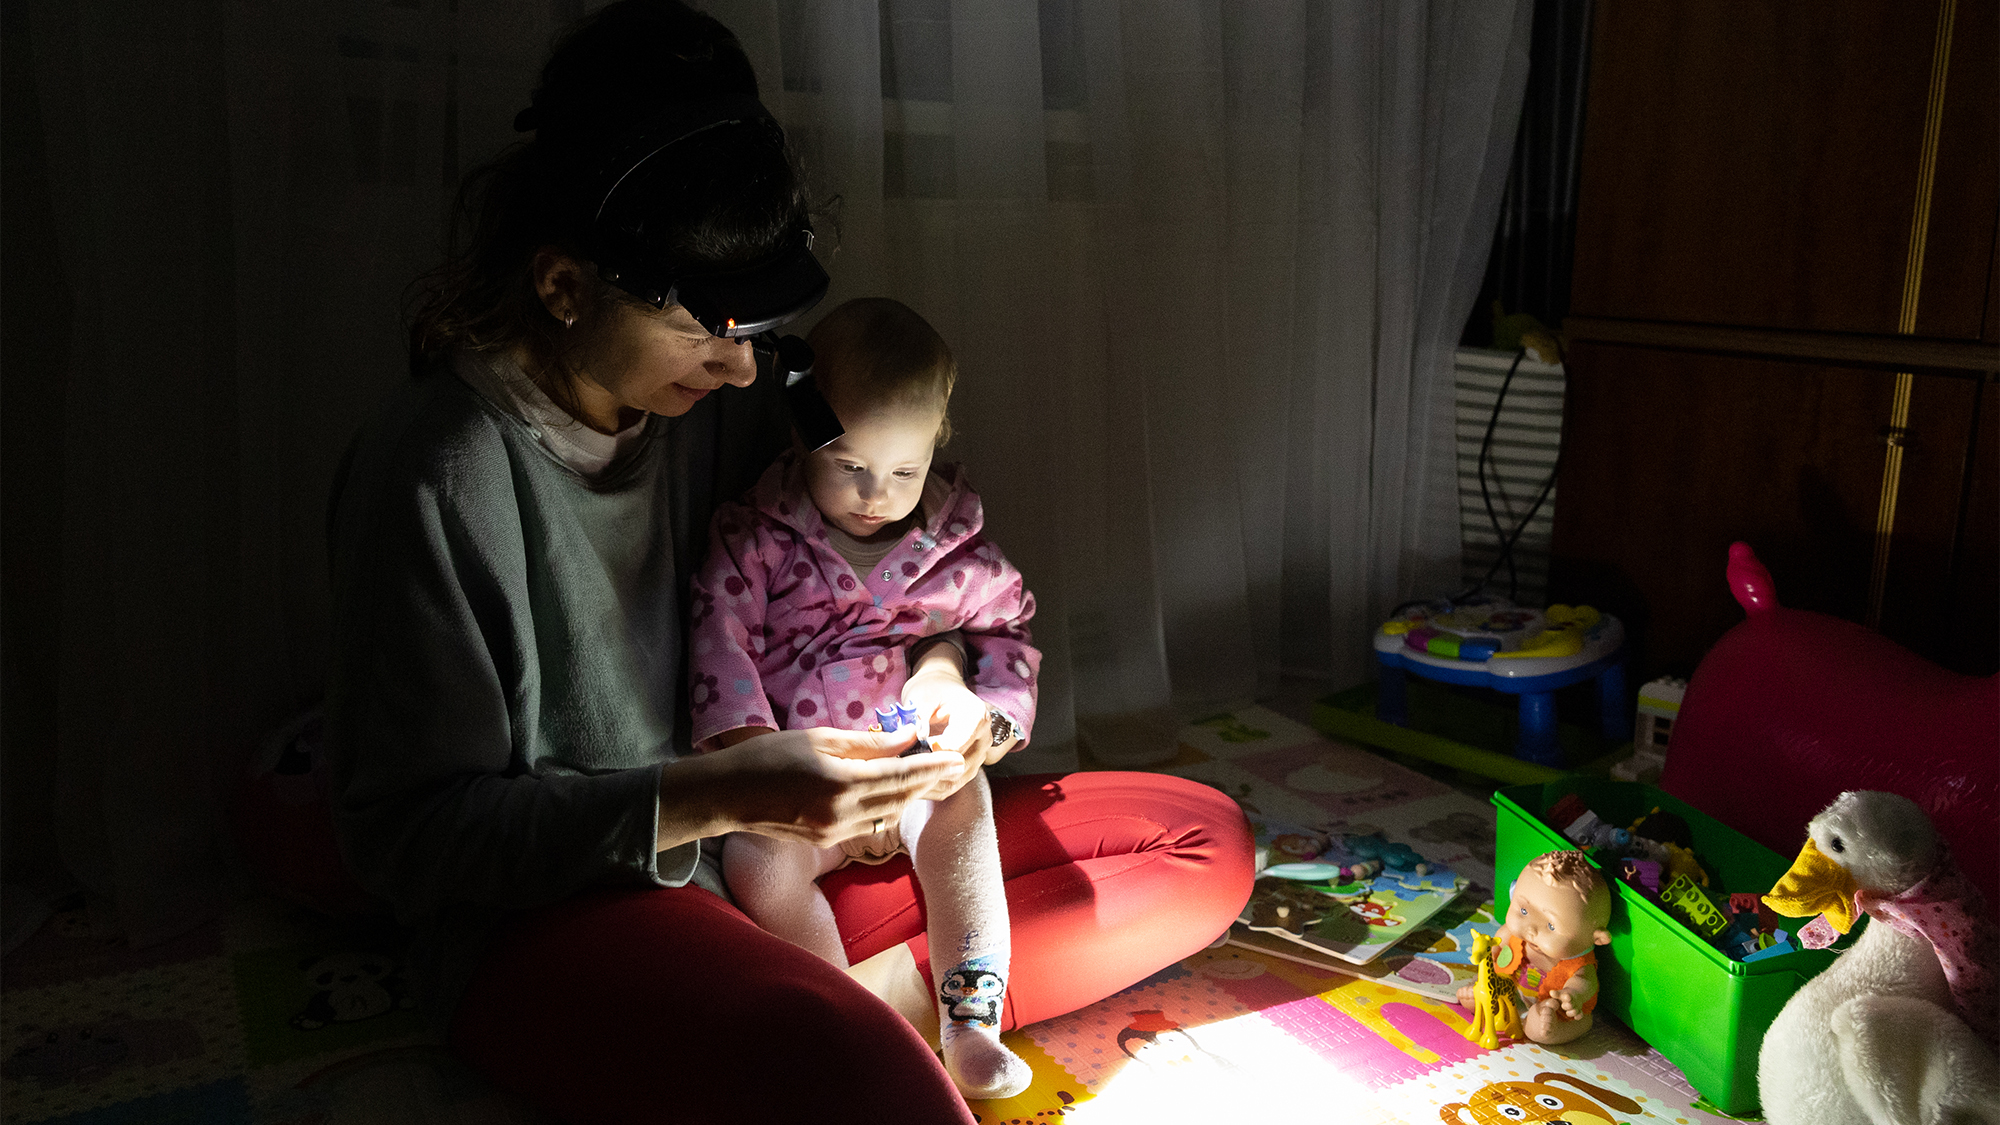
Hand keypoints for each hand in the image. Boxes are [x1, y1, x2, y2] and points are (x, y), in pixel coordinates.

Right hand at [657, 726, 961, 850]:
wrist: (727, 795)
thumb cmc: (768, 757)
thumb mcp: (819, 739)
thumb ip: (867, 744)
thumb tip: (906, 739)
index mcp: (841, 784)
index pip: (901, 777)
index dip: (932, 769)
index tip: (956, 759)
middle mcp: (842, 814)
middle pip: (900, 799)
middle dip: (927, 783)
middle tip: (948, 765)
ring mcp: (834, 832)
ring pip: (886, 814)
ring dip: (907, 796)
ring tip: (923, 774)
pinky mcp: (826, 841)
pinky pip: (867, 823)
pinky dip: (883, 806)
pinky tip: (888, 790)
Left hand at [901, 651, 1012, 800]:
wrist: (943, 693)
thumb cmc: (932, 691)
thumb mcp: (924, 695)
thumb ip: (921, 715)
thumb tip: (916, 736)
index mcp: (976, 717)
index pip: (956, 746)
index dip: (930, 754)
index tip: (907, 753)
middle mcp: (983, 739)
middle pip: (957, 768)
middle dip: (926, 770)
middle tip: (896, 767)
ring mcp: (978, 757)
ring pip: (954, 782)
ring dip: (926, 782)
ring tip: (899, 775)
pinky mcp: (968, 769)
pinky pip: (950, 786)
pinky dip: (928, 786)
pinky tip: (908, 781)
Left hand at [1548, 992, 1580, 1019]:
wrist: (1575, 995)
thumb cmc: (1564, 995)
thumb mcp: (1560, 993)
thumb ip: (1556, 994)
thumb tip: (1551, 992)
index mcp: (1567, 997)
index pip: (1567, 997)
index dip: (1567, 997)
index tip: (1567, 997)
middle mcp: (1572, 1002)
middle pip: (1571, 1004)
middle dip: (1568, 1006)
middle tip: (1564, 1005)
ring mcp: (1576, 1007)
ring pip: (1575, 1010)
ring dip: (1572, 1012)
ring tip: (1567, 1013)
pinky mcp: (1579, 1011)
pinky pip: (1580, 1014)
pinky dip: (1579, 1016)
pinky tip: (1576, 1018)